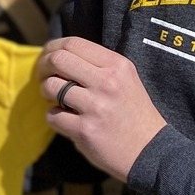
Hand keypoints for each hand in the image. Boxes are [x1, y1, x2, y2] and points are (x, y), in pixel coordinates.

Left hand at [38, 36, 166, 182]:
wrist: (151, 151)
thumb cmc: (133, 114)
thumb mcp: (125, 80)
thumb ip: (97, 66)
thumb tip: (58, 55)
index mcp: (117, 65)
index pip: (74, 43)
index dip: (52, 48)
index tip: (47, 58)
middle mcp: (107, 82)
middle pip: (58, 60)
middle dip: (43, 68)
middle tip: (43, 78)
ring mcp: (96, 106)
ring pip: (51, 86)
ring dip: (45, 92)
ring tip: (54, 100)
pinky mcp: (85, 130)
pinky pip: (52, 115)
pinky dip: (53, 117)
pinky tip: (64, 120)